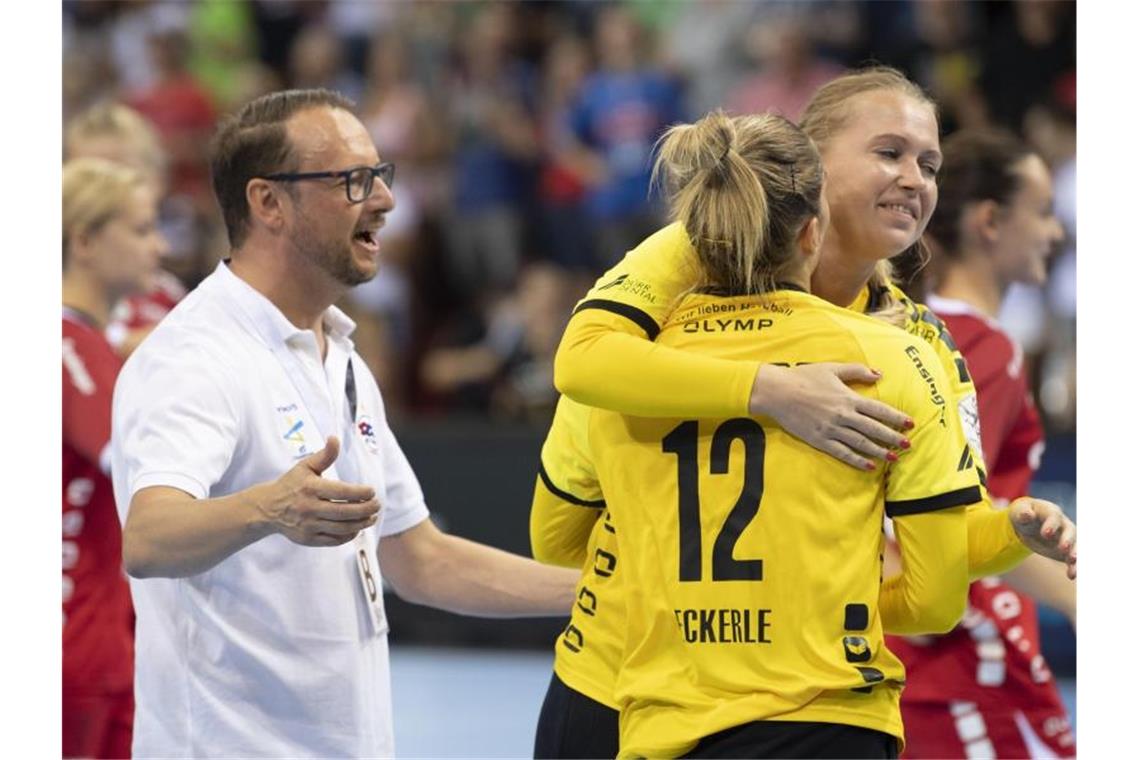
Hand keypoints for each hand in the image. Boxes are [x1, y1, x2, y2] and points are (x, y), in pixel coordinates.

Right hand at [259, 436, 380, 546]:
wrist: (268, 508)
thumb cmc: (291, 484)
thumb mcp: (305, 466)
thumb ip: (324, 455)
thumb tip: (335, 438)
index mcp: (310, 488)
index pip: (341, 492)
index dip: (360, 493)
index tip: (372, 491)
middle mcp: (308, 508)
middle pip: (344, 512)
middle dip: (365, 509)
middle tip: (377, 505)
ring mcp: (308, 525)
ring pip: (341, 528)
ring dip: (361, 524)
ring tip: (372, 517)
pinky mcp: (307, 539)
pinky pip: (333, 540)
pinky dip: (348, 535)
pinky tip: (357, 528)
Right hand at [749, 363, 912, 469]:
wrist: (778, 392)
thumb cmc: (804, 377)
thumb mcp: (832, 368)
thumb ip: (857, 371)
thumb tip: (879, 374)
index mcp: (848, 398)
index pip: (878, 409)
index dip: (896, 417)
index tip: (910, 424)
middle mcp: (843, 415)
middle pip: (873, 428)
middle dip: (893, 438)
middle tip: (908, 445)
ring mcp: (831, 429)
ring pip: (860, 442)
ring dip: (878, 451)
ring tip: (894, 458)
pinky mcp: (819, 440)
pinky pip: (842, 452)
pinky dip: (856, 460)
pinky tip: (868, 466)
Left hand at [1008, 497, 1076, 579]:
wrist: (1029, 524)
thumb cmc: (1023, 514)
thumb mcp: (1019, 512)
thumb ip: (1023, 513)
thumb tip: (1027, 515)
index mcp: (1051, 512)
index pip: (1053, 517)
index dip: (1051, 525)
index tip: (1046, 534)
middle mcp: (1063, 524)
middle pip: (1069, 531)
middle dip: (1067, 540)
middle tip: (1063, 548)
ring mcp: (1067, 538)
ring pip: (1075, 546)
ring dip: (1075, 555)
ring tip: (1072, 563)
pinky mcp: (1067, 551)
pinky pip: (1073, 559)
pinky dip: (1073, 567)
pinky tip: (1071, 575)